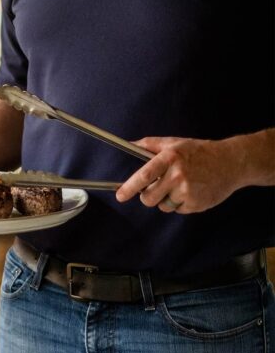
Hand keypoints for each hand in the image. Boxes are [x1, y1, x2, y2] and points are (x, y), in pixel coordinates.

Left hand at [115, 136, 242, 213]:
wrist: (231, 162)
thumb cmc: (198, 151)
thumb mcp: (174, 143)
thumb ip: (150, 144)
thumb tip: (128, 145)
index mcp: (170, 158)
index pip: (144, 175)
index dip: (130, 187)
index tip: (120, 196)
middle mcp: (178, 175)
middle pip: (149, 198)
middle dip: (148, 196)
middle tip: (156, 188)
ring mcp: (188, 191)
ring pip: (163, 206)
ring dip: (166, 199)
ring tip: (180, 186)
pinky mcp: (196, 204)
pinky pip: (177, 210)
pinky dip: (180, 203)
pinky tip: (191, 191)